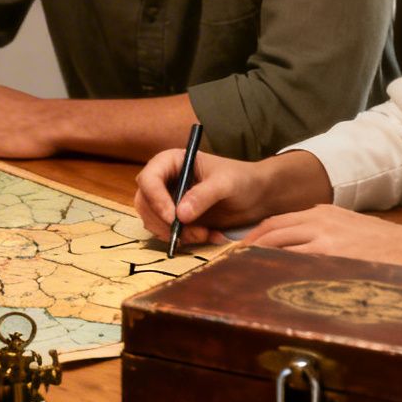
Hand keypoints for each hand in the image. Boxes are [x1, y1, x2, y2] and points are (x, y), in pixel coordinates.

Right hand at [133, 149, 331, 246]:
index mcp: (172, 162)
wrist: (257, 196)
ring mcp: (168, 200)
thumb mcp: (225, 184)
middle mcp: (164, 180)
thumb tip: (179, 215)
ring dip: (175, 233)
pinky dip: (184, 239)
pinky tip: (208, 236)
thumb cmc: (242, 179)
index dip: (155, 199)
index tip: (172, 217)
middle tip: (190, 234)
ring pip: (153, 221)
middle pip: (145, 202)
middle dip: (164, 222)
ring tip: (205, 235)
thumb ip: (203, 196)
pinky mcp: (175, 218)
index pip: (149, 178)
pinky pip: (166, 232)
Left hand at [249, 204, 401, 270]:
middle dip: (247, 247)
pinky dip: (277, 271)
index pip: (277, 223)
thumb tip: (298, 254)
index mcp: (323, 213)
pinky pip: (296, 263)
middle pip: (270, 231)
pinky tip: (265, 283)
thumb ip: (324, 236)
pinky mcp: (333, 256)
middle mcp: (319, 221)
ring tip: (238, 274)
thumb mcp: (351, 230)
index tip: (239, 250)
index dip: (254, 237)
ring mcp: (325, 239)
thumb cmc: (388, 247)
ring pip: (278, 246)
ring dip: (256, 259)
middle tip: (228, 263)